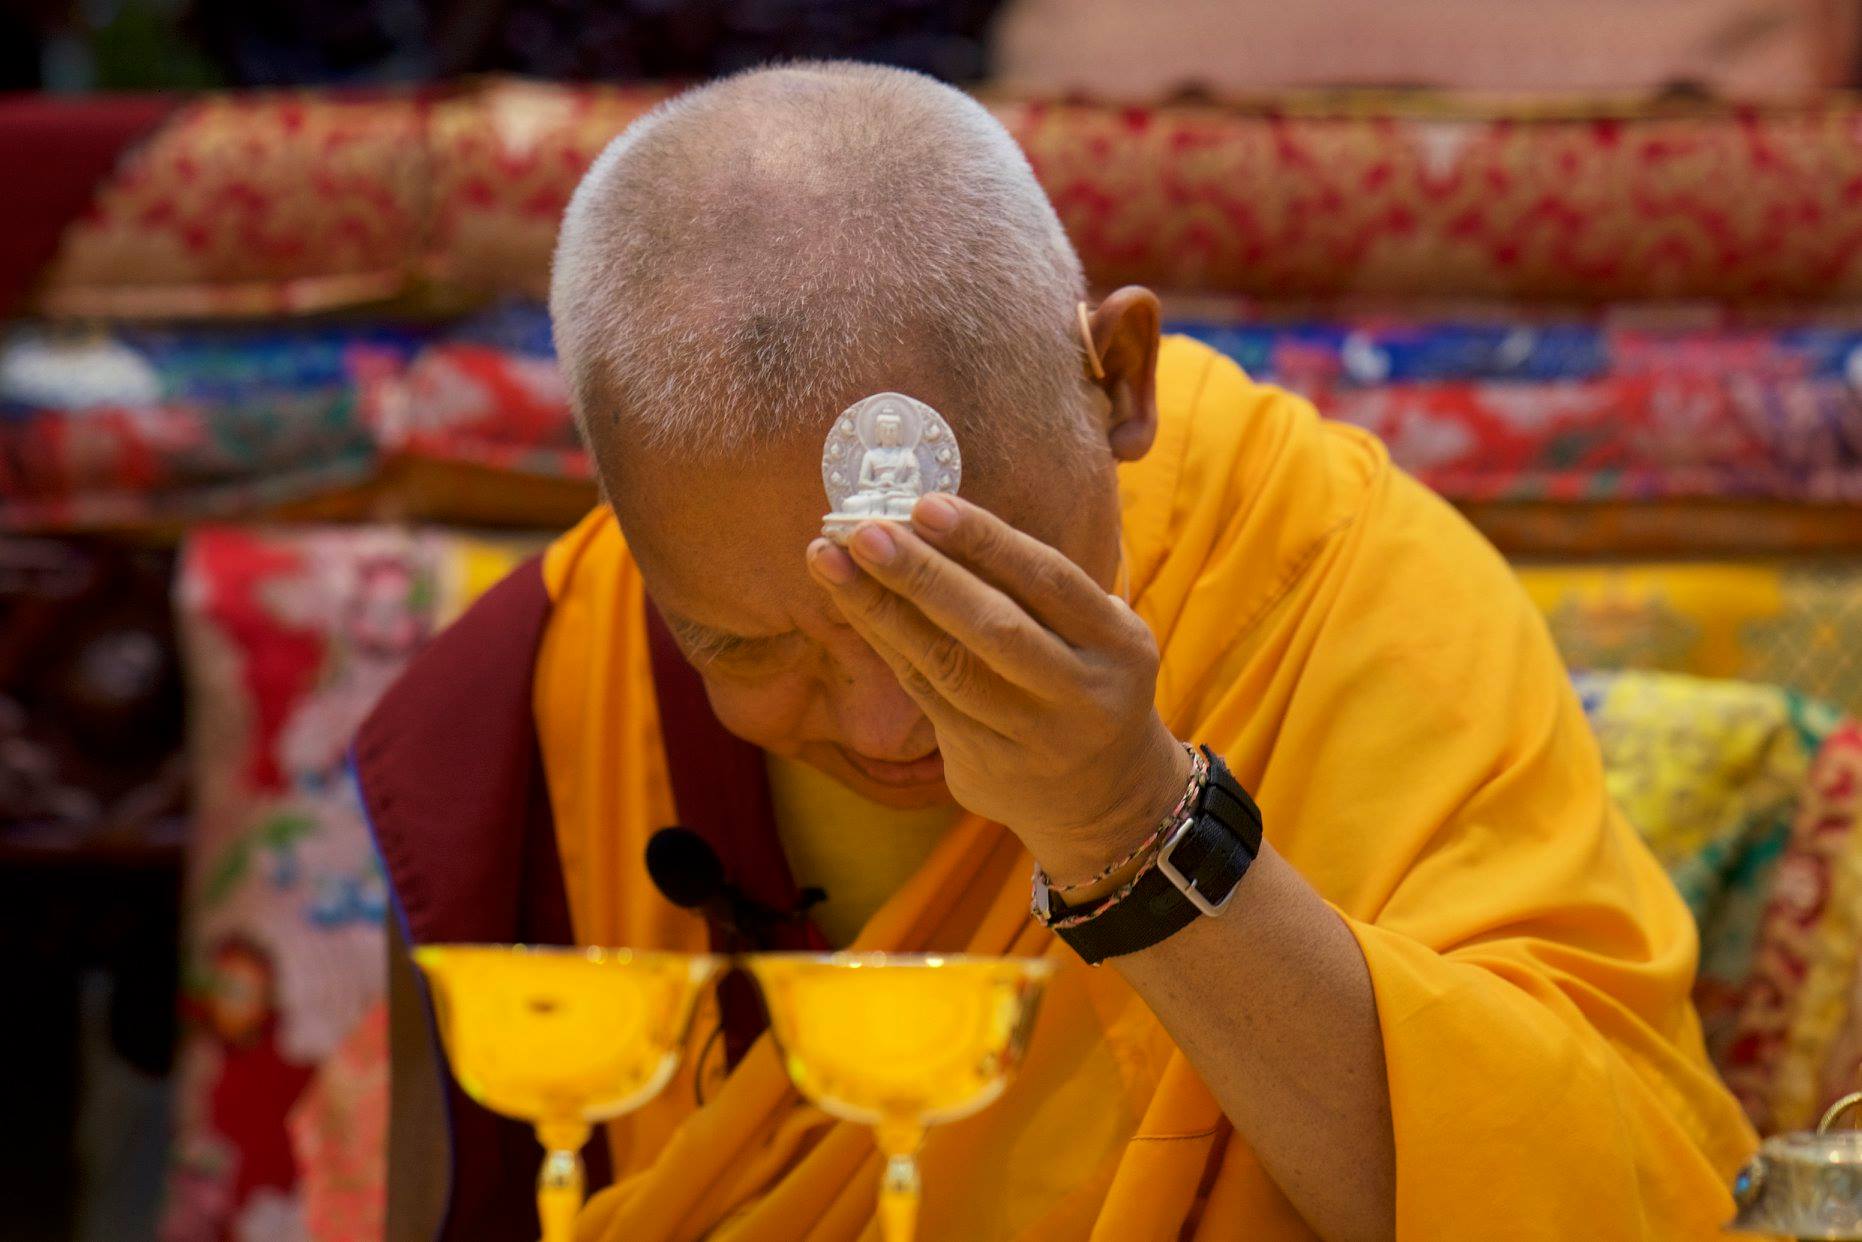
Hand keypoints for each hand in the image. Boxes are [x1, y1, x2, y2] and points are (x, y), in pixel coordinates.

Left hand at [805, 493, 1191, 877]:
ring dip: (880, 609)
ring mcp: (1030, 737)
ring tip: (830, 560)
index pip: (1049, 580)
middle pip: (993, 629)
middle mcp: (1079, 694)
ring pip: (945, 667)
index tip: (926, 504)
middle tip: (864, 532)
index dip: (986, 541)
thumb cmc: (1088, 679)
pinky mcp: (983, 766)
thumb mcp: (1100, 633)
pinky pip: (923, 695)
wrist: (1106, 797)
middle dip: (922, 576)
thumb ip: (1041, 587)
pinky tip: (851, 603)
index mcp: (1117, 646)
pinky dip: (885, 643)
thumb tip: (937, 519)